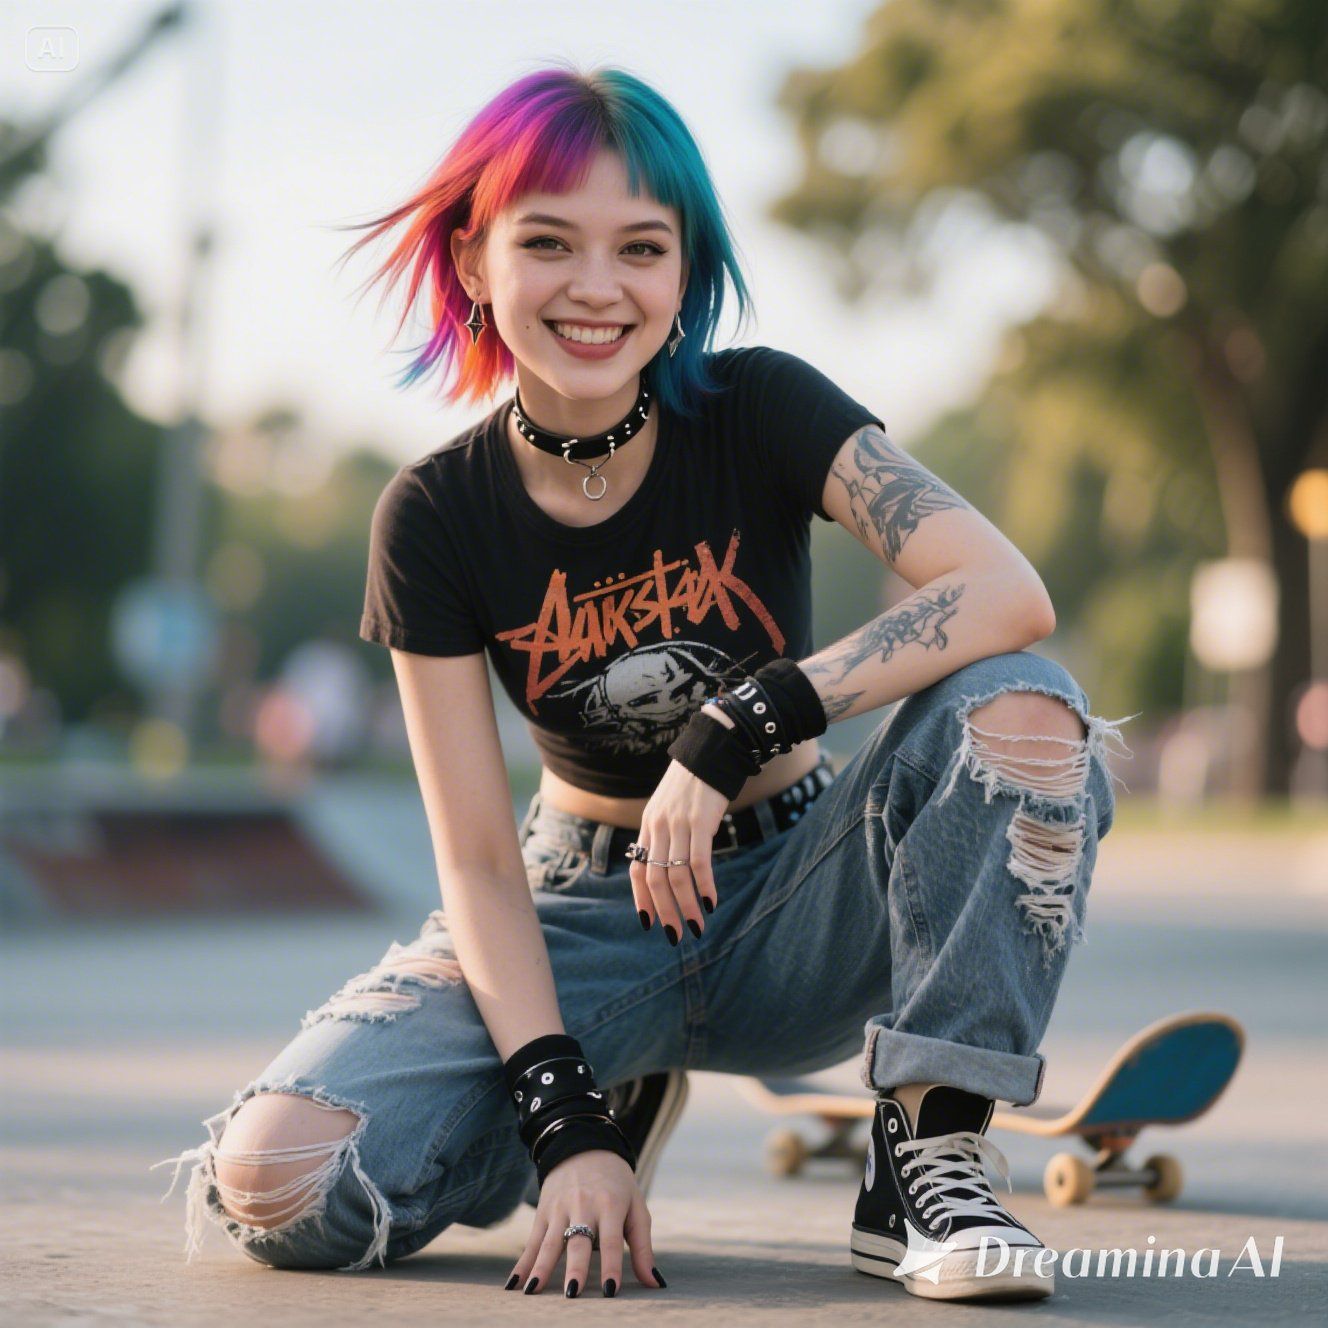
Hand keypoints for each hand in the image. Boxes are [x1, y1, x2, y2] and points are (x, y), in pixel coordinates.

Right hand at [506, 1148, 663, 1296]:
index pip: (612, 1240)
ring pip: (550, 1242)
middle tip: (572, 1294)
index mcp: (611, 1204)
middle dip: (575, 1268)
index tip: (610, 1291)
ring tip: (534, 1291)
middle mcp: (584, 1205)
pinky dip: (523, 1263)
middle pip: (579, 1241)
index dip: (611, 1265)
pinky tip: (515, 1284)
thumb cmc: (617, 1184)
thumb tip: (655, 1283)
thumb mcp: (636, 1207)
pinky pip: (533, 1240)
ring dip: (542, 1267)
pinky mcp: (543, 1212)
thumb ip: (643, 1246)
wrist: (583, 1145)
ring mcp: (560, 1208)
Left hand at [629, 755, 729, 943]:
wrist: (712, 750)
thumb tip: (673, 865)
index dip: (641, 899)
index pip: (637, 869)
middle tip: (675, 935)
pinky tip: (711, 902)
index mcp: (648, 825)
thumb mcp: (671, 807)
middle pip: (654, 878)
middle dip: (664, 911)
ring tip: (697, 925)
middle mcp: (658, 826)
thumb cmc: (695, 782)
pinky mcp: (700, 821)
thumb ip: (667, 833)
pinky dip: (704, 886)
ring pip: (676, 875)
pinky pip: (699, 862)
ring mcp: (678, 824)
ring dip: (686, 905)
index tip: (650, 922)